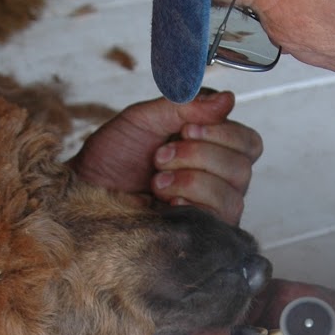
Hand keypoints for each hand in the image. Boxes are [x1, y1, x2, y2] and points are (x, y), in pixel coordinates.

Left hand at [69, 91, 262, 223]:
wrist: (85, 193)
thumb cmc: (112, 159)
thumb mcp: (145, 120)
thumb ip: (185, 106)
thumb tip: (227, 99)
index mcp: (212, 149)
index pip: (249, 143)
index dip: (224, 132)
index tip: (186, 129)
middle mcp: (219, 181)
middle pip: (243, 167)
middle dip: (200, 155)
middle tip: (162, 156)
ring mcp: (212, 211)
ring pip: (234, 194)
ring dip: (191, 179)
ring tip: (157, 181)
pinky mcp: (202, 235)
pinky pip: (218, 218)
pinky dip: (189, 202)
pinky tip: (165, 202)